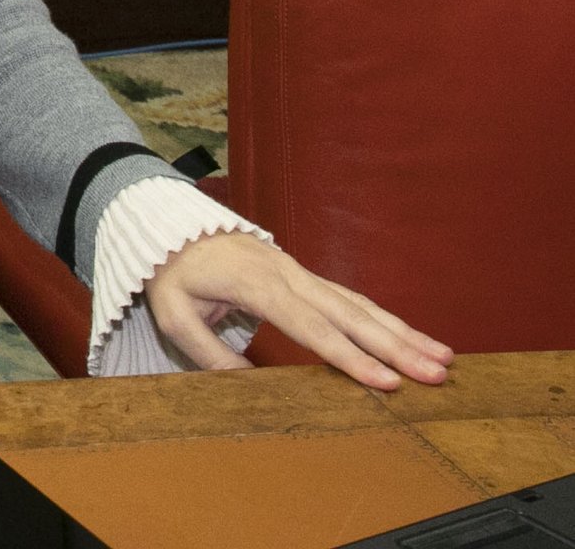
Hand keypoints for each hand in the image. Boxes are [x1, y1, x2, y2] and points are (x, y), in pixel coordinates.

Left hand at [143, 232, 452, 390]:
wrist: (169, 228)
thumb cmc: (172, 274)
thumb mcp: (174, 313)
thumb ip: (208, 351)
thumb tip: (248, 385)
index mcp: (255, 283)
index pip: (309, 325)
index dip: (348, 354)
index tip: (385, 381)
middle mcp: (285, 273)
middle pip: (347, 313)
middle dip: (395, 345)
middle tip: (437, 373)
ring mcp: (297, 270)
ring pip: (357, 302)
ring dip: (401, 331)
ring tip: (444, 357)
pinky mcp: (303, 275)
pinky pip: (349, 297)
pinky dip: (383, 317)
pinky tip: (412, 337)